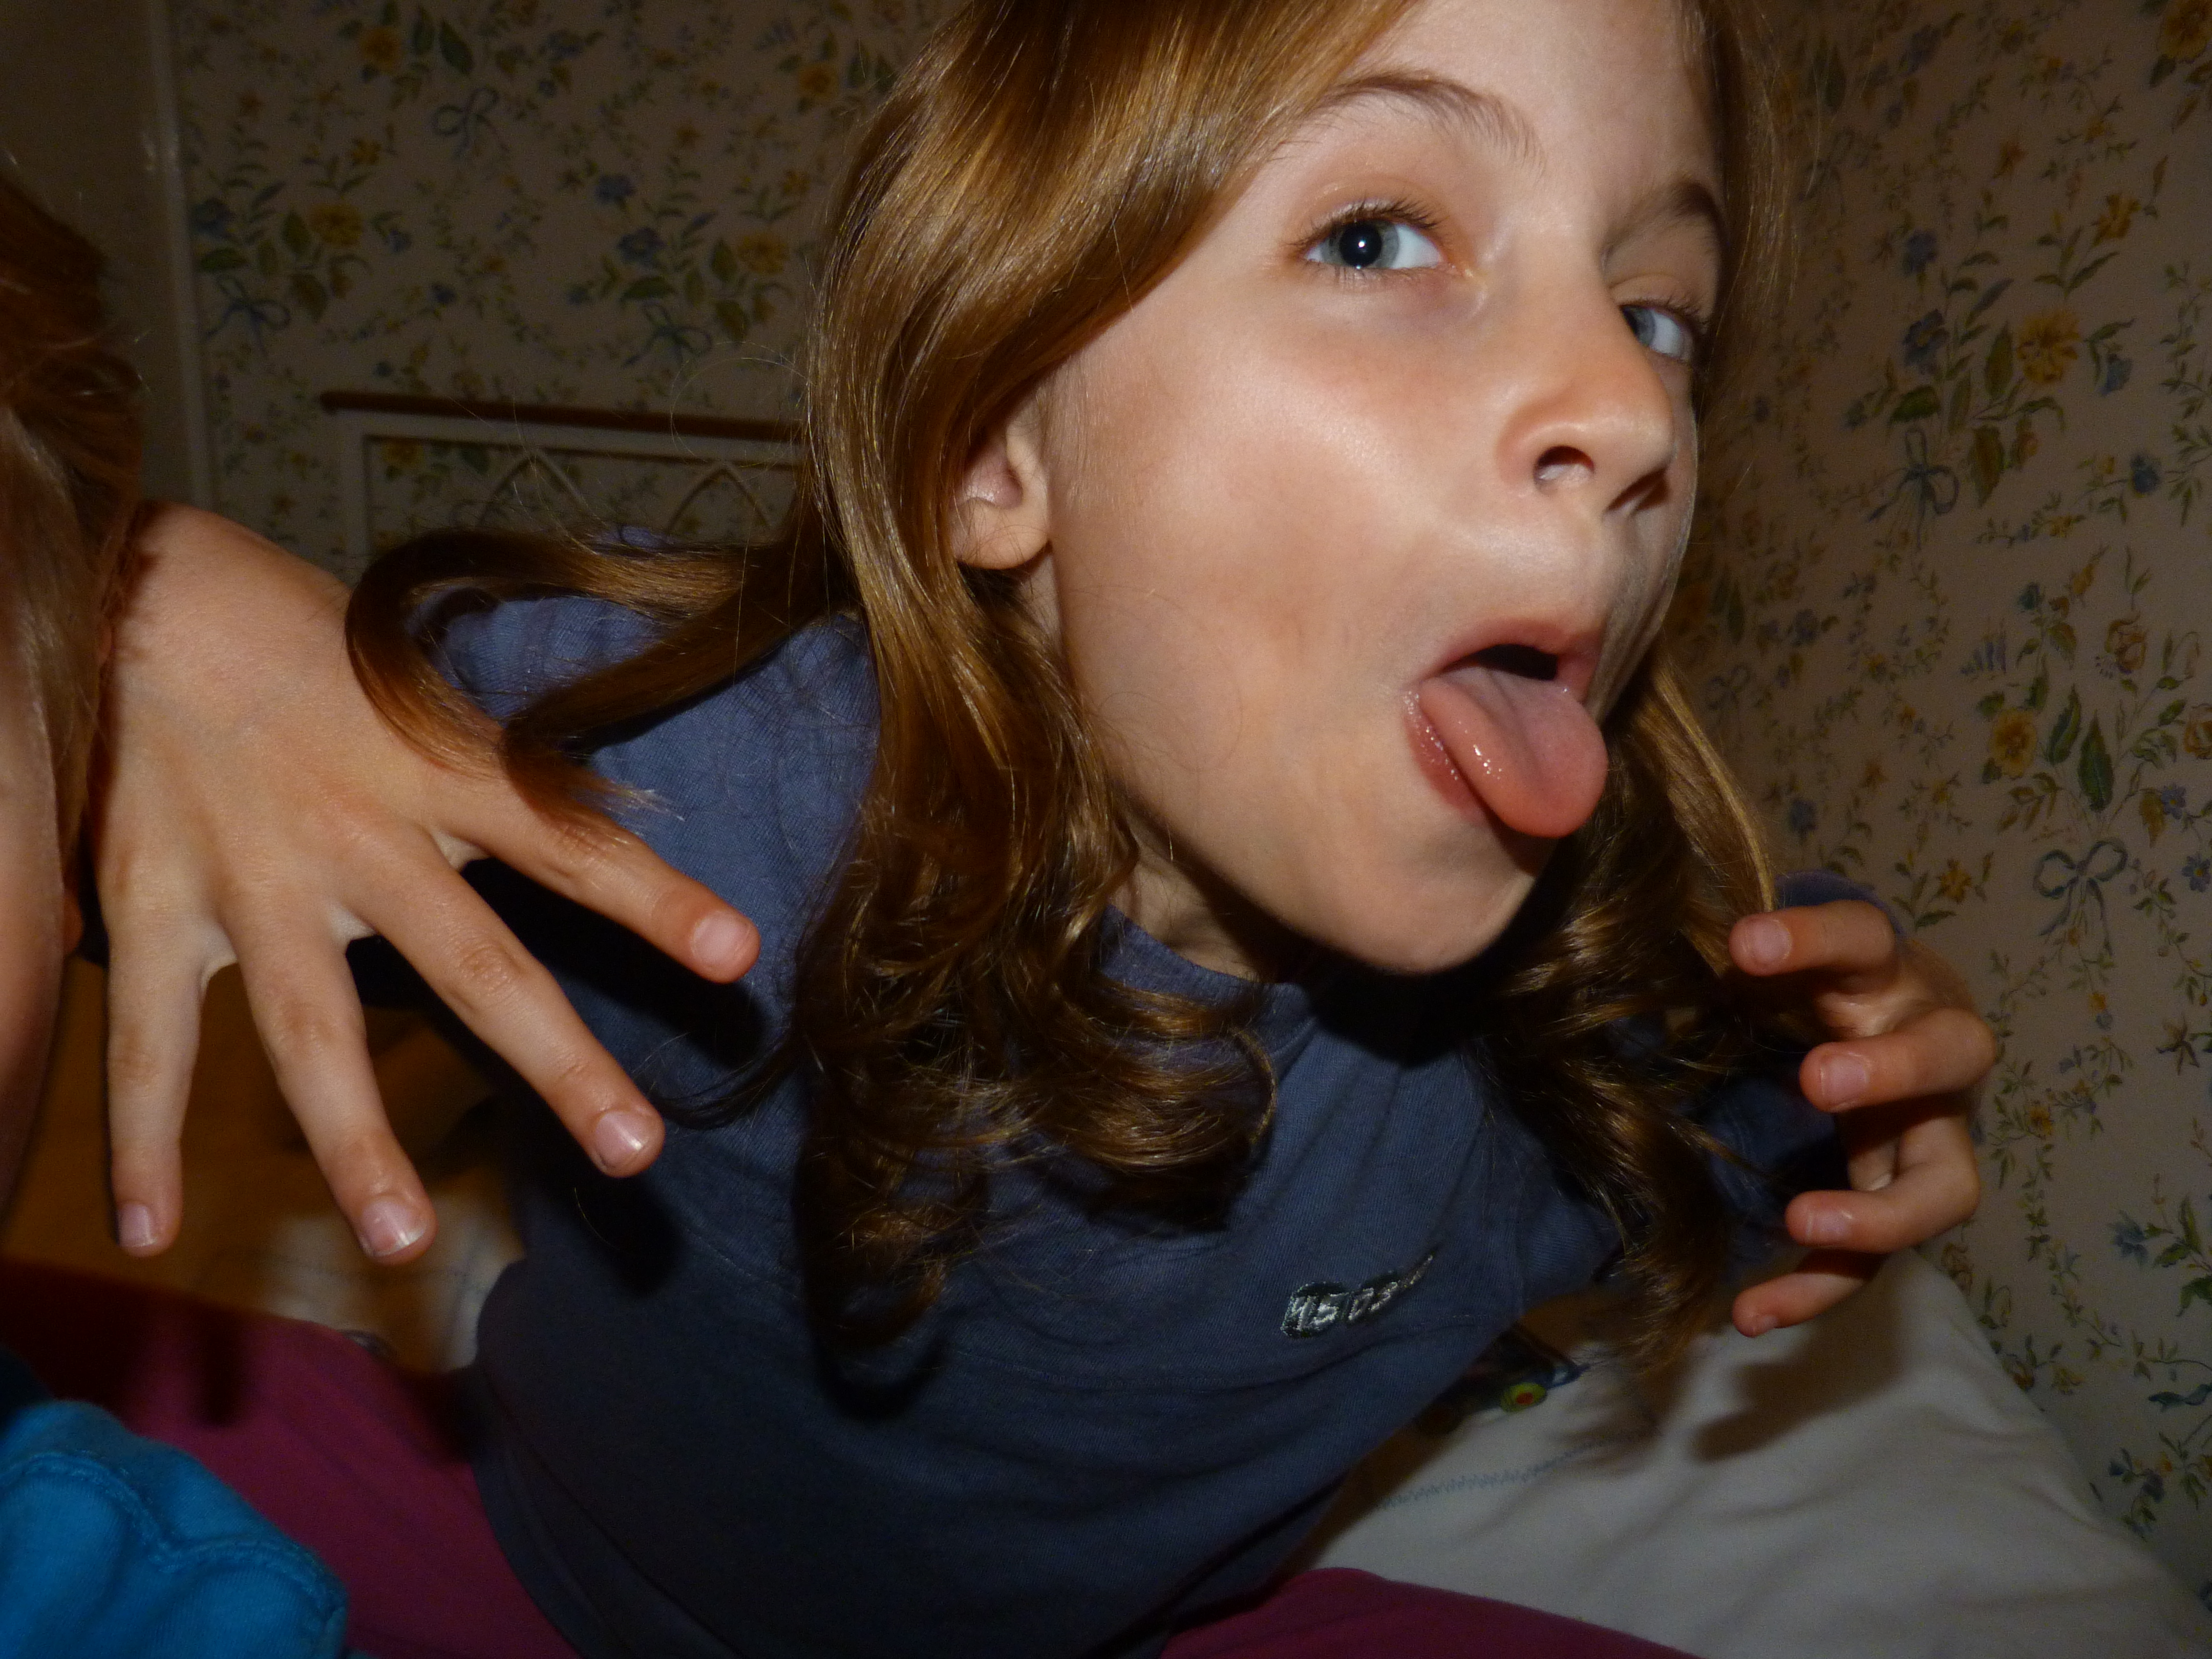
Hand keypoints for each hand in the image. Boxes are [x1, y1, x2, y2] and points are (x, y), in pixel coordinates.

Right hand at [91, 505, 757, 1262]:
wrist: (133, 589)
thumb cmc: (299, 642)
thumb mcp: (414, 687)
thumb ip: (485, 772)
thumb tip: (574, 824)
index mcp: (437, 769)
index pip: (570, 839)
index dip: (655, 896)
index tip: (739, 954)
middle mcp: (358, 832)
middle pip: (473, 964)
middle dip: (557, 1061)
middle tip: (635, 1152)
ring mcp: (253, 878)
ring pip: (314, 1031)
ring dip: (356, 1144)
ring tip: (403, 1241)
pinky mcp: (149, 904)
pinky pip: (148, 1039)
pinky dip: (141, 1139)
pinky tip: (152, 1230)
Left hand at [1722, 899, 1991, 1336]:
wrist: (1867, 1023)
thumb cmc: (1807, 982)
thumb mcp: (1774, 958)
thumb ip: (1729, 956)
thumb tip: (1631, 936)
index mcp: (1885, 975)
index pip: (1864, 937)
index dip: (1813, 936)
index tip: (1744, 944)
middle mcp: (1931, 1048)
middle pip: (1953, 1053)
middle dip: (1895, 1069)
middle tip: (1821, 1080)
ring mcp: (1932, 1135)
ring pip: (1947, 1183)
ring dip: (1878, 1212)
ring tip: (1803, 1221)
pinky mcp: (1902, 1204)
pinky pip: (1878, 1261)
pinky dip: (1818, 1288)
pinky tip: (1750, 1315)